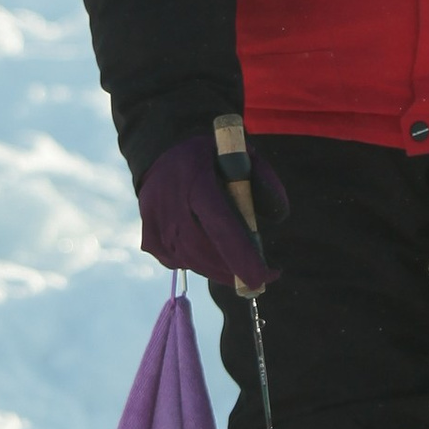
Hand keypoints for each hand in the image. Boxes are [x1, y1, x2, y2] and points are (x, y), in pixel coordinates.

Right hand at [138, 125, 288, 291]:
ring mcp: (155, 225)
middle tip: (259, 276)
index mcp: (196, 181)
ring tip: (237, 265)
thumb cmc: (211, 156)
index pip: (220, 227)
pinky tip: (209, 252)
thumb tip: (280, 217)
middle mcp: (171, 205)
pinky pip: (179, 263)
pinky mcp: (148, 239)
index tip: (266, 276)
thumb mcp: (241, 154)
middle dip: (235, 270)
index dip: (242, 257)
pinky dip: (198, 264)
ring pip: (192, 262)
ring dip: (218, 270)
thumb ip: (263, 180)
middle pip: (206, 252)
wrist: (160, 152)